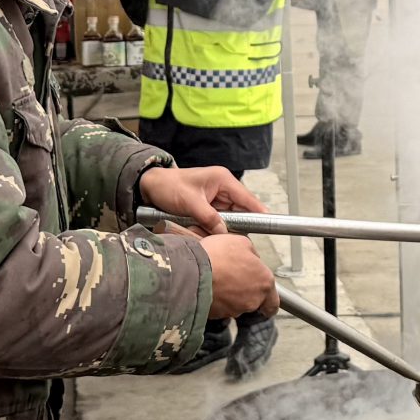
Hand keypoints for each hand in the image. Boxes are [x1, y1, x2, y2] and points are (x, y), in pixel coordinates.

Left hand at [139, 165, 265, 235]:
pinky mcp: (209, 207)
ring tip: (221, 238)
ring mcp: (216, 198)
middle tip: (238, 239)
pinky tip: (212, 235)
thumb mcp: (189, 202)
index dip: (258, 211)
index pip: (247, 197)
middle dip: (239, 224)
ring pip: (230, 217)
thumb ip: (208, 216)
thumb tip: (224, 231)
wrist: (150, 187)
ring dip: (226, 227)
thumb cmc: (168, 186)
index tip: (269, 223)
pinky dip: (216, 228)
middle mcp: (223, 188)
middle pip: (241, 210)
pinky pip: (219, 220)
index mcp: (222, 179)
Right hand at [200, 233, 278, 319]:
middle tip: (231, 277)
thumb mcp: (241, 242)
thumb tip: (251, 257)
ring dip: (228, 295)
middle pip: (252, 300)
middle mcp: (253, 300)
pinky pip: (218, 308)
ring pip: (235, 304)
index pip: (273, 302)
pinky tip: (207, 285)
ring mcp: (234, 310)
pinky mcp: (217, 316)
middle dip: (244, 291)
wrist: (191, 272)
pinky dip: (214, 299)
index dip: (268, 300)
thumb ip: (251, 253)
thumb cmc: (217, 255)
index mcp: (264, 282)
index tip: (265, 298)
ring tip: (216, 278)